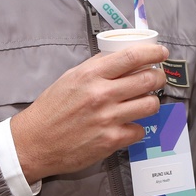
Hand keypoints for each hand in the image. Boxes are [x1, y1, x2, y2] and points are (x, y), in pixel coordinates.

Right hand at [11, 42, 168, 182]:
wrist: (34, 142)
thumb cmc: (51, 109)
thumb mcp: (70, 78)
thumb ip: (97, 67)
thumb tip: (122, 56)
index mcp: (91, 74)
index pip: (132, 56)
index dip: (153, 53)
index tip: (161, 53)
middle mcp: (102, 94)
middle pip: (148, 79)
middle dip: (158, 77)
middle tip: (157, 78)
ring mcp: (108, 118)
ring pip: (150, 104)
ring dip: (151, 102)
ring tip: (143, 102)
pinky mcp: (111, 140)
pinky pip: (140, 130)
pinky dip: (137, 128)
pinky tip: (127, 125)